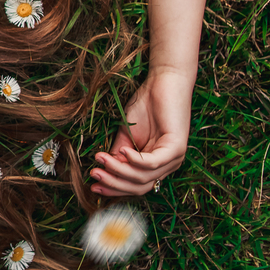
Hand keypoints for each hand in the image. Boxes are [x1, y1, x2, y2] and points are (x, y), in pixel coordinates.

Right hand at [89, 68, 192, 195]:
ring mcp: (174, 158)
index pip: (136, 186)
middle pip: (140, 187)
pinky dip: (134, 161)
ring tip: (101, 159)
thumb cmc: (146, 104)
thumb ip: (118, 154)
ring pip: (144, 177)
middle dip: (114, 183)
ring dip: (119, 170)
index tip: (92, 184)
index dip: (114, 187)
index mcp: (157, 164)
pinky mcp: (177, 147)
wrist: (163, 81)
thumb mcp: (126, 134)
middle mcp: (168, 165)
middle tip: (94, 174)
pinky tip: (122, 151)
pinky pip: (152, 163)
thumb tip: (104, 172)